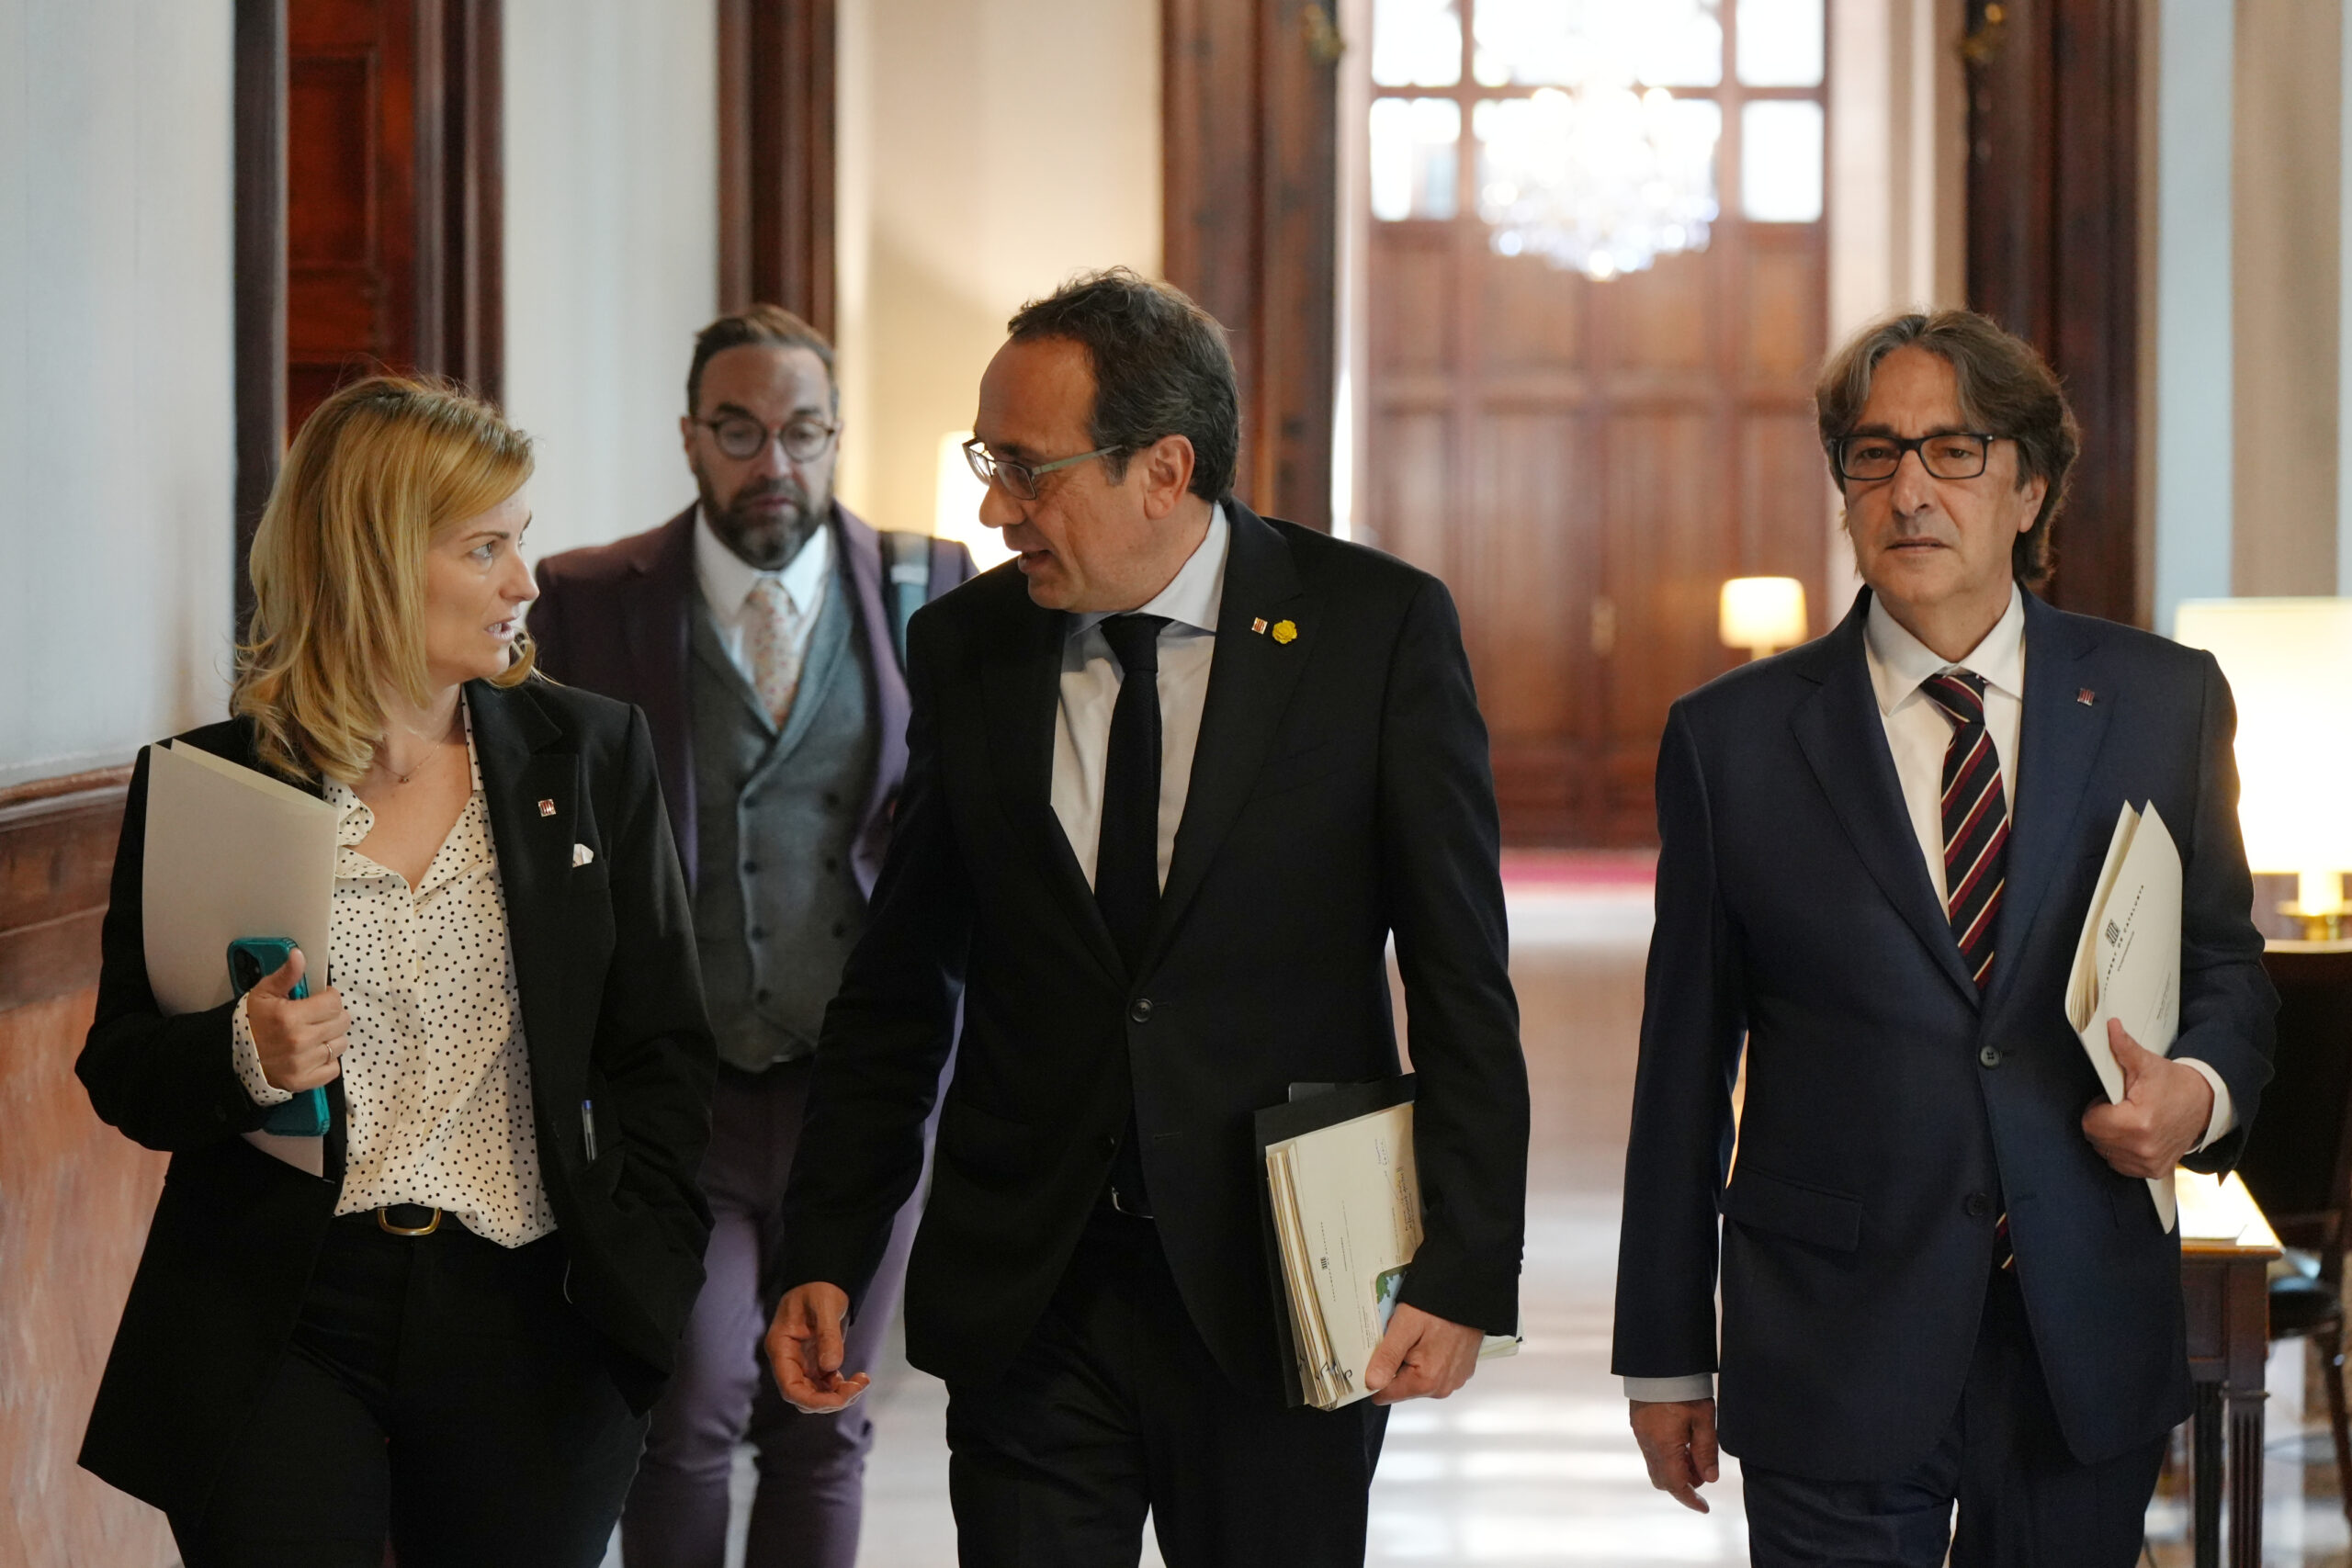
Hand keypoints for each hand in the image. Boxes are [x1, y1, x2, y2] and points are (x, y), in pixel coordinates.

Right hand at [243, 947, 348, 1091]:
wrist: (234, 1056)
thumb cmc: (252, 1022)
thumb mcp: (264, 993)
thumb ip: (286, 975)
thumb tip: (299, 955)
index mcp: (290, 1016)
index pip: (334, 1002)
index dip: (329, 998)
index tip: (319, 999)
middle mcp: (299, 1041)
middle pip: (342, 1022)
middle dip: (332, 1016)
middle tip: (316, 1017)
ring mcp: (302, 1063)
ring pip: (340, 1044)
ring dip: (331, 1038)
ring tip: (314, 1035)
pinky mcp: (303, 1081)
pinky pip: (334, 1069)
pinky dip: (327, 1061)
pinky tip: (313, 1054)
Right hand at [765, 1283, 871, 1413]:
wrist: (823, 1281)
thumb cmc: (819, 1288)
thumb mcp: (825, 1305)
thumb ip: (828, 1335)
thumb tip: (831, 1366)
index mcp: (781, 1348)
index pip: (790, 1388)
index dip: (813, 1401)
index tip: (839, 1399)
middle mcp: (788, 1360)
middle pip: (803, 1397)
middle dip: (831, 1400)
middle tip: (858, 1386)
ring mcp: (801, 1363)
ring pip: (816, 1395)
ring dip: (839, 1395)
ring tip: (862, 1381)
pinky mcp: (815, 1363)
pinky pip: (825, 1386)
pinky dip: (841, 1388)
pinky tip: (858, 1378)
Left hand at [1363, 1302, 1483, 1404]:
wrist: (1472, 1297)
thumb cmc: (1439, 1308)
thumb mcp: (1405, 1326)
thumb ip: (1387, 1357)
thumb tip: (1372, 1383)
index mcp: (1425, 1381)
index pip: (1384, 1394)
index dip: (1375, 1374)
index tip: (1377, 1352)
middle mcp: (1441, 1388)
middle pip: (1401, 1386)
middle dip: (1395, 1364)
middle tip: (1402, 1338)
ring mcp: (1452, 1381)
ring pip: (1416, 1379)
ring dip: (1411, 1361)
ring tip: (1419, 1335)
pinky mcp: (1459, 1372)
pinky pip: (1433, 1372)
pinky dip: (1427, 1358)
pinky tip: (1431, 1338)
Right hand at [1630, 1398, 1719, 1512]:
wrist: (1658, 1360)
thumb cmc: (1683, 1387)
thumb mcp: (1704, 1419)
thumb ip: (1706, 1451)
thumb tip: (1709, 1478)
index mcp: (1664, 1445)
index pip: (1675, 1485)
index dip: (1690, 1499)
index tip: (1703, 1507)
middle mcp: (1648, 1443)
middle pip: (1662, 1479)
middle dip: (1683, 1483)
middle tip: (1703, 1472)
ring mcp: (1640, 1432)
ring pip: (1656, 1464)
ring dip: (1675, 1468)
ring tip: (1695, 1453)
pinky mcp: (1638, 1422)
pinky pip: (1651, 1450)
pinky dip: (1667, 1455)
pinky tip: (1681, 1440)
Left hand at [2081, 1018, 2213, 1178]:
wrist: (2205, 1104)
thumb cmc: (2174, 1084)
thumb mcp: (2148, 1064)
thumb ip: (2124, 1048)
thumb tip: (2109, 1025)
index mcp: (2138, 1123)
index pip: (2091, 1123)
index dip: (2097, 1109)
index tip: (2111, 1100)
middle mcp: (2144, 1148)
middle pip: (2096, 1138)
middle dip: (2101, 1122)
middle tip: (2120, 1108)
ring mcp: (2149, 1163)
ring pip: (2106, 1152)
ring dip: (2111, 1137)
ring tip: (2128, 1121)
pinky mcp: (2154, 1171)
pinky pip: (2120, 1164)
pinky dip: (2122, 1151)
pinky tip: (2135, 1136)